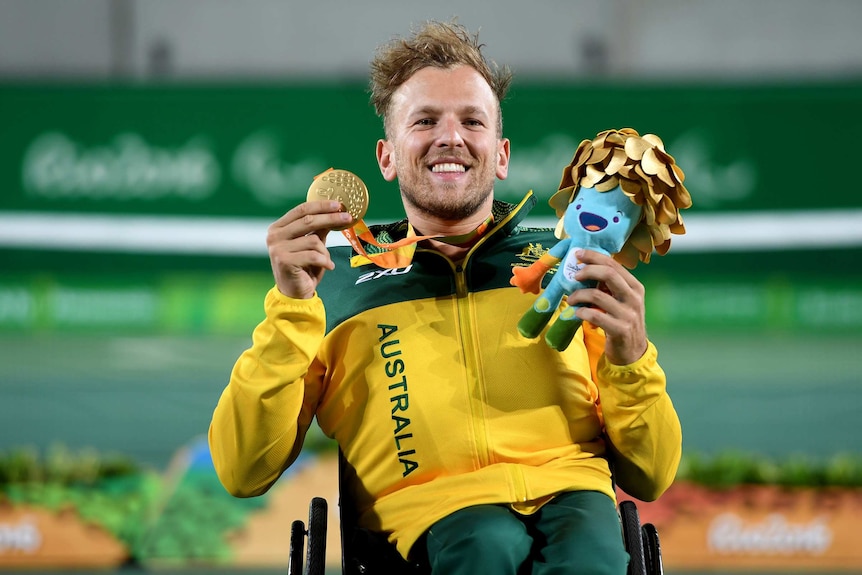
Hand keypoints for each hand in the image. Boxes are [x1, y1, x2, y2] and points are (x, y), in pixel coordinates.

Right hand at [266, 200, 352, 298]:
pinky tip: (328, 267)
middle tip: (348, 218)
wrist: (294, 294)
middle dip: (330, 218)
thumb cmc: (304, 268)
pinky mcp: (284, 261)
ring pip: (313, 241)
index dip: (321, 206)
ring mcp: (277, 248)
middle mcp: (274, 236)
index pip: (301, 210)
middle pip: (308, 221)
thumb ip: (319, 229)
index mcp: (278, 227)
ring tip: (326, 261)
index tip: (339, 204)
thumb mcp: (312, 245)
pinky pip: (314, 255)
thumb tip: (335, 212)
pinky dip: (325, 261)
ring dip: (325, 252)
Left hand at [567, 249, 647, 364]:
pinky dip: (582, 312)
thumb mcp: (621, 301)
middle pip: (609, 274)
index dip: (594, 257)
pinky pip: (596, 316)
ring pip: (598, 295)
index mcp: (635, 287)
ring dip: (579, 295)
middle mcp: (634, 298)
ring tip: (570, 299)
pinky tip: (577, 313)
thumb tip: (584, 268)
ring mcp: (628, 314)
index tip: (578, 254)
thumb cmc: (622, 321)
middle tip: (574, 276)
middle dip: (587, 271)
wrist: (633, 352)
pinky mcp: (621, 330)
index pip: (614, 264)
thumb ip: (609, 286)